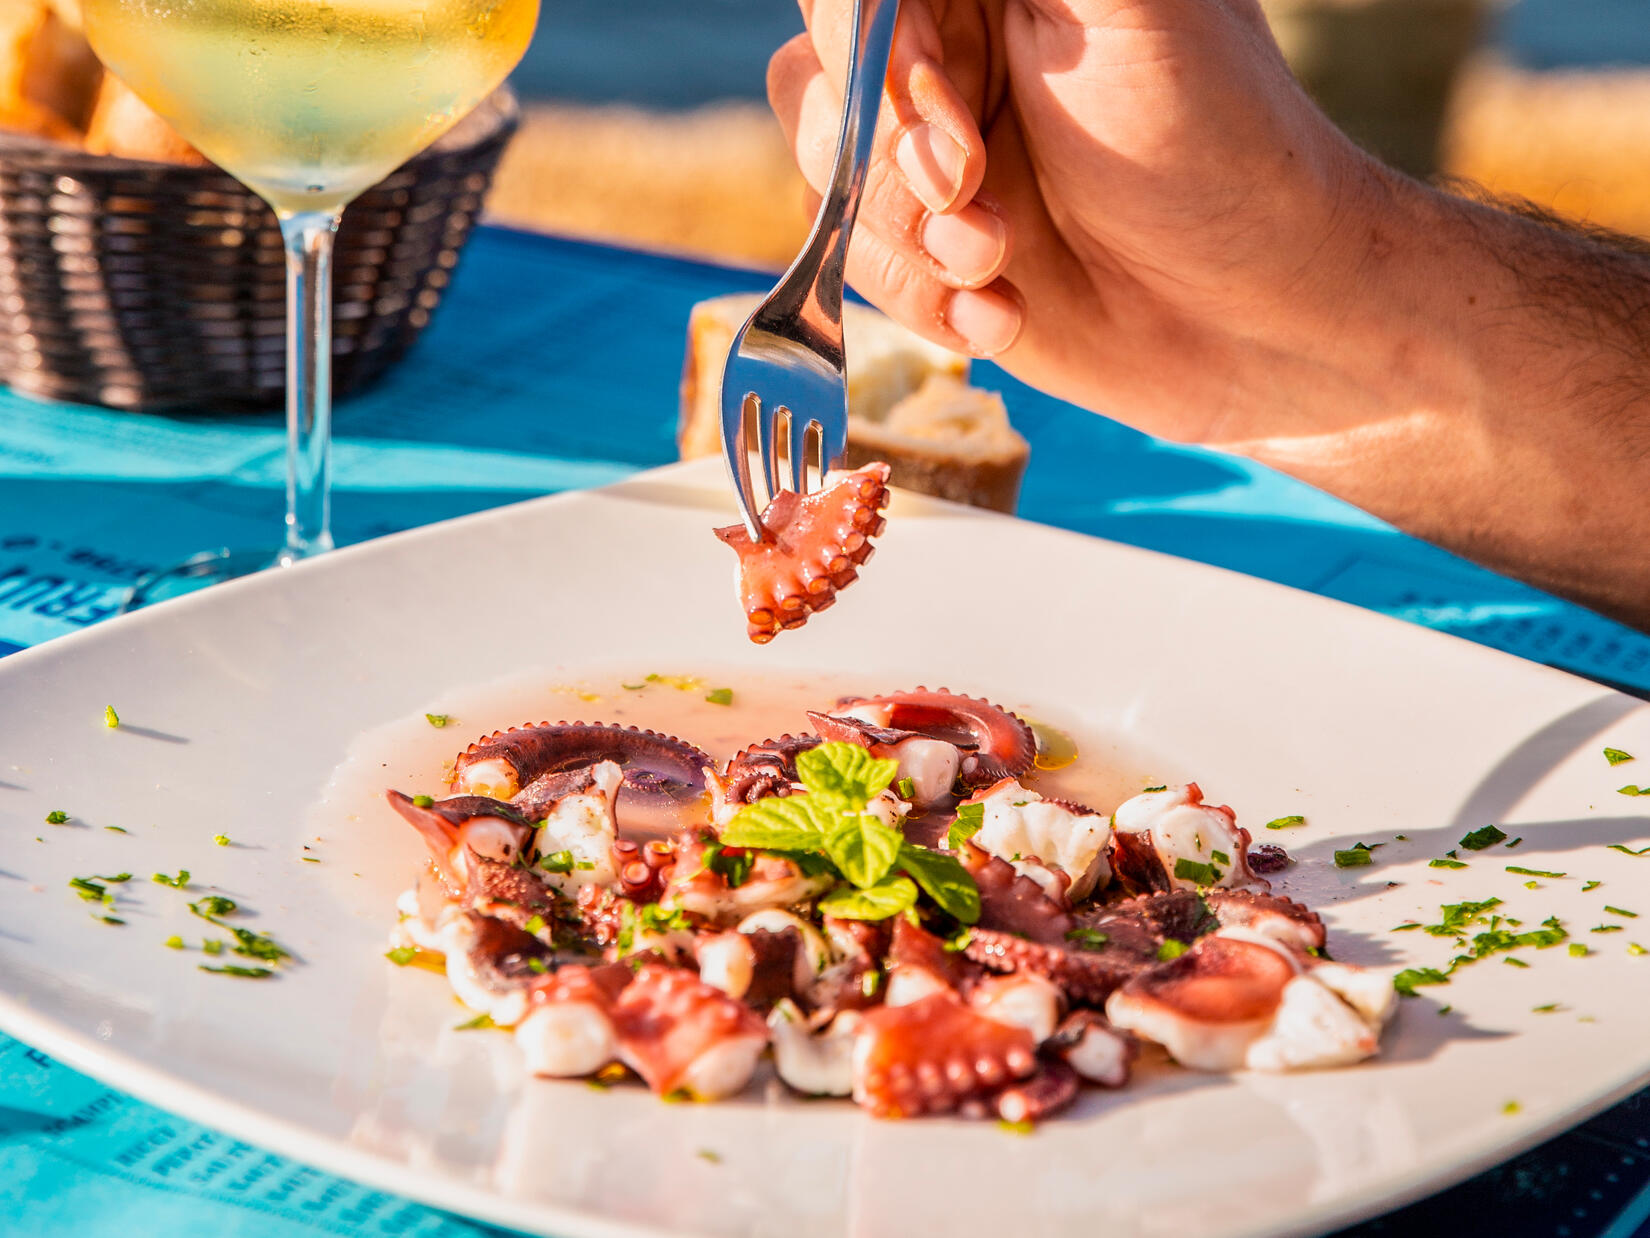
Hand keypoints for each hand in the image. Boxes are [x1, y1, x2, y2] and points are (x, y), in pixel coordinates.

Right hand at [768, 0, 1383, 444]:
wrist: (1255, 319)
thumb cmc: (1215, 145)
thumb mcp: (1128, 3)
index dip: (877, 50)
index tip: (947, 115)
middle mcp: (957, 50)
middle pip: (824, 75)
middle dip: (894, 159)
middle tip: (978, 192)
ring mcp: (936, 154)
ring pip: (829, 174)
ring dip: (911, 239)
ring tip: (1001, 263)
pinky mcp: (933, 248)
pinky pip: (855, 263)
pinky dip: (924, 301)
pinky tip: (1003, 314)